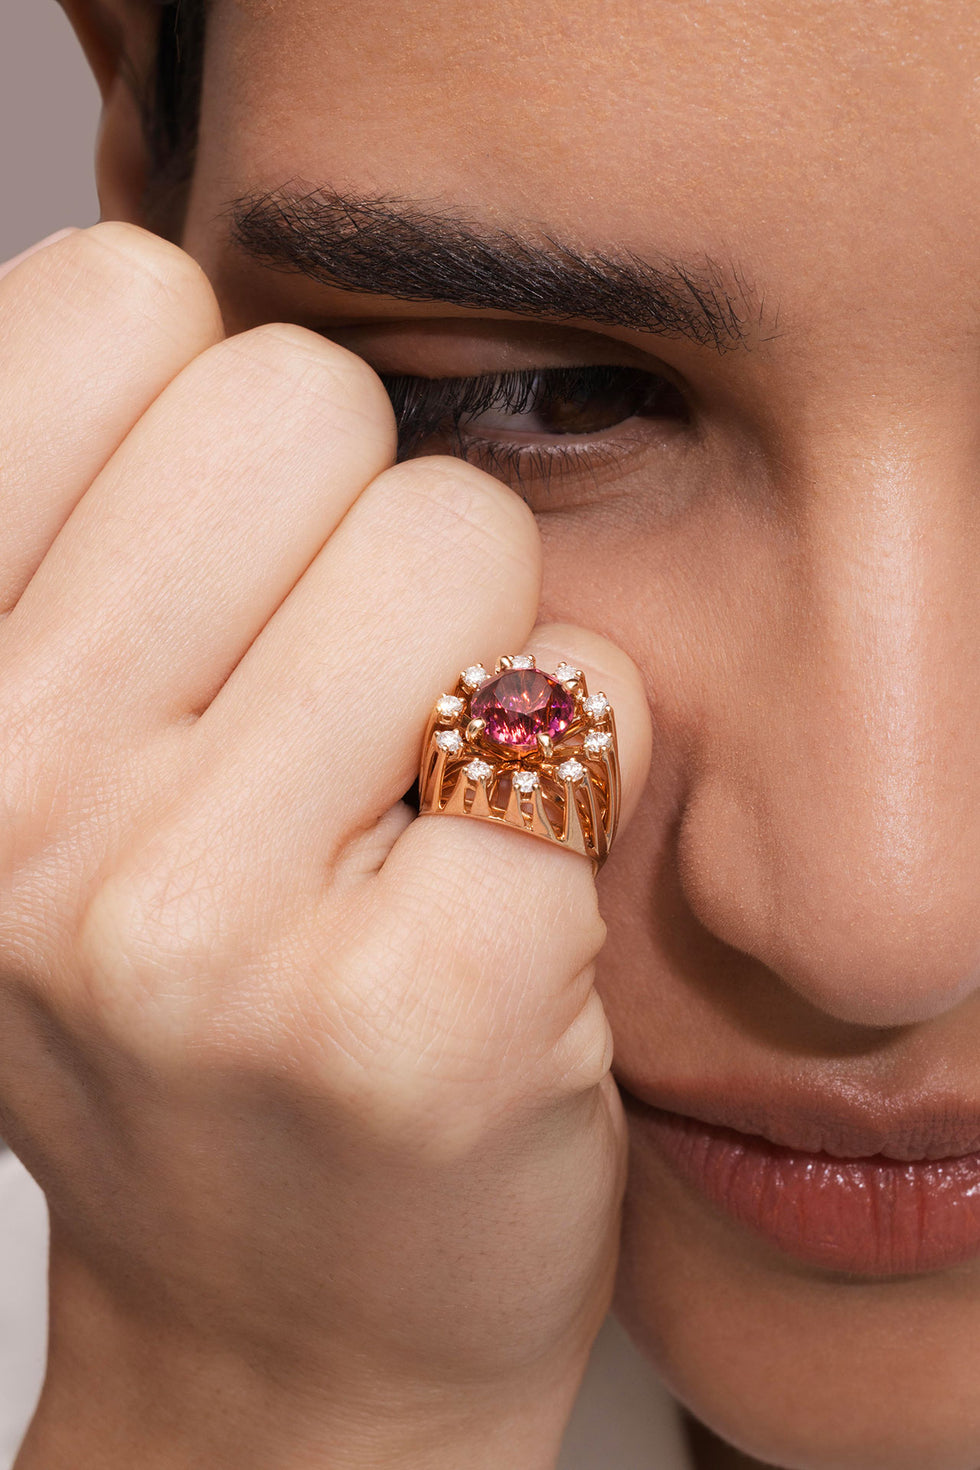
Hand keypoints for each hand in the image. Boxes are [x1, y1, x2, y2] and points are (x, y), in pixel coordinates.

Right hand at [0, 225, 650, 1468]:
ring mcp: (200, 921)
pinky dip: (573, 779)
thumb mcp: (59, 762)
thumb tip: (207, 294)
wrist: (292, 1323)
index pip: (119, 303)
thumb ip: (107, 525)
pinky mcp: (414, 1010)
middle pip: (308, 396)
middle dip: (355, 527)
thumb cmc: (194, 1008)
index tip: (227, 563)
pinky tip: (487, 903)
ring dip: (469, 656)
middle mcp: (7, 801)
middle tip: (332, 708)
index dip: (216, 416)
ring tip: (402, 812)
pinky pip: (582, 703)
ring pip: (464, 532)